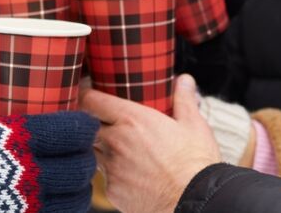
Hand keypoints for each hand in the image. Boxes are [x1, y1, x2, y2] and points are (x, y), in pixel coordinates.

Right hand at [0, 111, 98, 211]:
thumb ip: (9, 117)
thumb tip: (37, 104)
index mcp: (17, 139)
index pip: (75, 131)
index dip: (86, 127)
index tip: (83, 123)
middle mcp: (25, 173)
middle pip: (82, 167)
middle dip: (85, 157)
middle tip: (80, 152)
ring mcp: (23, 204)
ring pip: (77, 199)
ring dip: (79, 188)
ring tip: (71, 180)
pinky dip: (62, 208)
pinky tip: (56, 200)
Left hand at [80, 74, 220, 212]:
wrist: (194, 202)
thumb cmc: (195, 164)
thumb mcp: (194, 125)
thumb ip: (183, 99)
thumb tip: (184, 80)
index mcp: (132, 119)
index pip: (90, 100)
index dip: (85, 93)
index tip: (88, 92)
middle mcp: (115, 141)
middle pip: (87, 125)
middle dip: (93, 122)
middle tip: (105, 121)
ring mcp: (111, 167)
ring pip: (93, 151)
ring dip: (102, 147)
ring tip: (121, 148)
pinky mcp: (113, 190)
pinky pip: (104, 176)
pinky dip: (113, 172)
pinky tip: (130, 172)